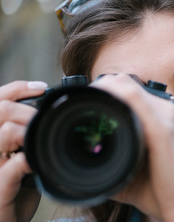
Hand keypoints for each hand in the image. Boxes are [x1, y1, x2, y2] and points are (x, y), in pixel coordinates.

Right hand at [0, 81, 46, 221]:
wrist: (7, 220)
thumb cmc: (15, 185)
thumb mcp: (18, 155)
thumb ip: (25, 135)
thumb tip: (47, 112)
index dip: (16, 89)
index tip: (42, 88)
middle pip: (1, 110)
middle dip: (29, 112)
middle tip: (45, 123)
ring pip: (6, 132)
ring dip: (30, 133)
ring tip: (40, 144)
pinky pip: (12, 167)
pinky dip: (28, 161)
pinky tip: (34, 163)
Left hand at [92, 74, 173, 221]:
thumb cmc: (163, 190)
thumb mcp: (135, 168)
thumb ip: (117, 158)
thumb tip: (90, 160)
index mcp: (161, 118)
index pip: (131, 88)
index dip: (107, 90)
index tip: (88, 105)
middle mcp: (165, 112)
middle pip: (127, 83)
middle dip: (101, 89)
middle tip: (83, 105)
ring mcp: (166, 118)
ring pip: (128, 86)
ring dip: (104, 90)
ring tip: (86, 105)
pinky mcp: (163, 130)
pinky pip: (135, 100)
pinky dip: (113, 97)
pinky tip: (98, 107)